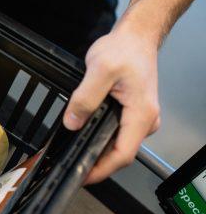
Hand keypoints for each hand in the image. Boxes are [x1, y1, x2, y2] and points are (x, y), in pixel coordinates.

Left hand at [63, 20, 160, 183]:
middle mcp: (145, 121)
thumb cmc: (124, 49)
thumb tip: (73, 122)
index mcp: (141, 114)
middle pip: (120, 154)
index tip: (81, 176)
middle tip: (69, 166)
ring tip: (72, 154)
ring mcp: (140, 118)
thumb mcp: (99, 70)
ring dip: (97, 152)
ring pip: (118, 145)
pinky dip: (100, 139)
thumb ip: (85, 98)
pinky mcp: (132, 114)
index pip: (122, 154)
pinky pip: (116, 134)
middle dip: (96, 164)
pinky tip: (84, 137)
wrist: (136, 38)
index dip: (101, 170)